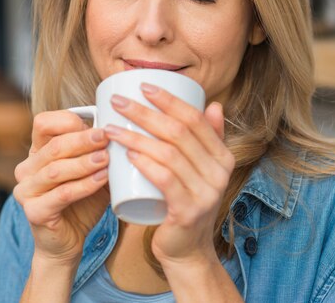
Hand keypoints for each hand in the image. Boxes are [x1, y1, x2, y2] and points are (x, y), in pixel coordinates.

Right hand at [12, 110, 109, 264]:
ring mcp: (27, 190)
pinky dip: (84, 185)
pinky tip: (102, 179)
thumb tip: (123, 129)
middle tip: (107, 136)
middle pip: (54, 146)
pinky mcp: (34, 212)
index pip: (44, 123)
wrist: (70, 240)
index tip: (98, 124)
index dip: (69, 120)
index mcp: (39, 152)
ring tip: (107, 158)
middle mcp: (28, 168)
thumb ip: (101, 150)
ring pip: (56, 170)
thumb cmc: (84, 200)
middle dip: (83, 139)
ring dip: (85, 162)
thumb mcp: (95, 170)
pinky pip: (61, 194)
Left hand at [104, 84, 234, 266]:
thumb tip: (214, 104)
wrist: (187, 249)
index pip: (196, 119)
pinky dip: (147, 165)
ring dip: (137, 137)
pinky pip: (166, 180)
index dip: (169, 100)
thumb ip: (209, 139)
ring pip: (169, 154)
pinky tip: (128, 155)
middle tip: (118, 103)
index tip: (143, 86)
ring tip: (111, 129)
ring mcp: (207, 192)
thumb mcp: (201, 169)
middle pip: (179, 133)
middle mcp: (220, 172)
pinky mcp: (189, 211)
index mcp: (223, 156)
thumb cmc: (185, 202)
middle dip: (145, 113)